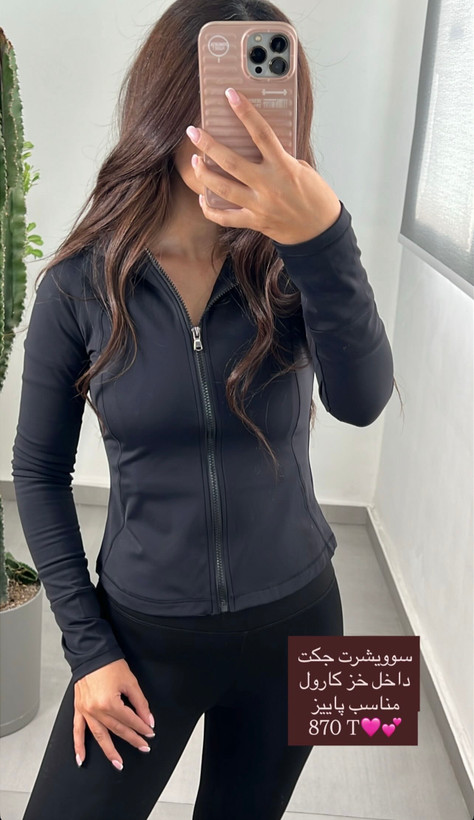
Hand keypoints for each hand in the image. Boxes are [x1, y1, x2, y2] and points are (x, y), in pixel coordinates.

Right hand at [73, 658, 155, 770]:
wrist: (91, 654)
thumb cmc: (110, 665)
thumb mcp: (130, 682)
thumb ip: (140, 703)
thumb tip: (148, 720)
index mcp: (110, 703)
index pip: (130, 720)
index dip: (142, 727)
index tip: (150, 733)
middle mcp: (96, 710)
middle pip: (118, 729)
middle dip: (132, 739)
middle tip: (143, 747)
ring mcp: (86, 711)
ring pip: (99, 736)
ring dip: (109, 751)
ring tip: (118, 763)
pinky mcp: (79, 709)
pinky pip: (77, 731)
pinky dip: (78, 746)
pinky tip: (81, 759)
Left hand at [186, 87, 341, 244]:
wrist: (320, 231)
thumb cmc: (315, 198)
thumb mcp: (302, 170)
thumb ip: (279, 159)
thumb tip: (256, 150)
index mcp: (284, 167)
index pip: (261, 133)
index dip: (245, 112)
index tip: (231, 95)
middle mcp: (268, 185)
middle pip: (231, 162)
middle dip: (208, 144)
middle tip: (193, 132)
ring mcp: (259, 205)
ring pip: (223, 188)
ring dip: (204, 174)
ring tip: (195, 161)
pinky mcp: (255, 222)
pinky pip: (226, 217)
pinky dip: (210, 209)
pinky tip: (203, 198)